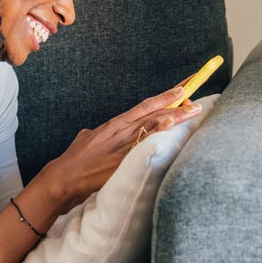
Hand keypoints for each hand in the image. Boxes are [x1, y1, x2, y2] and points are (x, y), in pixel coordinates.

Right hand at [40, 85, 201, 213]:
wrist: (65, 176)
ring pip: (154, 122)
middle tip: (196, 92)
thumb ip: (97, 133)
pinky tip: (172, 124)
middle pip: (155, 110)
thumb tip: (97, 132)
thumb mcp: (86, 139)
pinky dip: (159, 130)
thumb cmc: (74, 160)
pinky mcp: (124, 156)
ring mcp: (124, 142)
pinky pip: (145, 140)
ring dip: (176, 115)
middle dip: (177, 100)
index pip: (147, 104)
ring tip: (195, 108)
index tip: (183, 86)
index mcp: (115, 123)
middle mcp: (122, 129)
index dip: (166, 95)